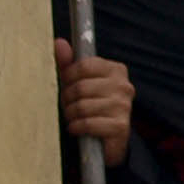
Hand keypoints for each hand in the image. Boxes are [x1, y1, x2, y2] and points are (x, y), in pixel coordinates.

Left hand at [53, 38, 131, 168]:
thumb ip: (69, 64)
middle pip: (81, 87)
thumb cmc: (91, 106)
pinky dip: (77, 127)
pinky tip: (78, 128)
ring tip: (73, 118)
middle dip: (68, 99)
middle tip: (68, 106)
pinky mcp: (120, 127)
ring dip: (71, 115)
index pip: (85, 65)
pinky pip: (87, 123)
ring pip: (82, 106)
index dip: (69, 76)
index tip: (67, 85)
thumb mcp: (79, 83)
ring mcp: (124, 107)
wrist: (108, 140)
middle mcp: (124, 86)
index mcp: (117, 70)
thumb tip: (59, 42)